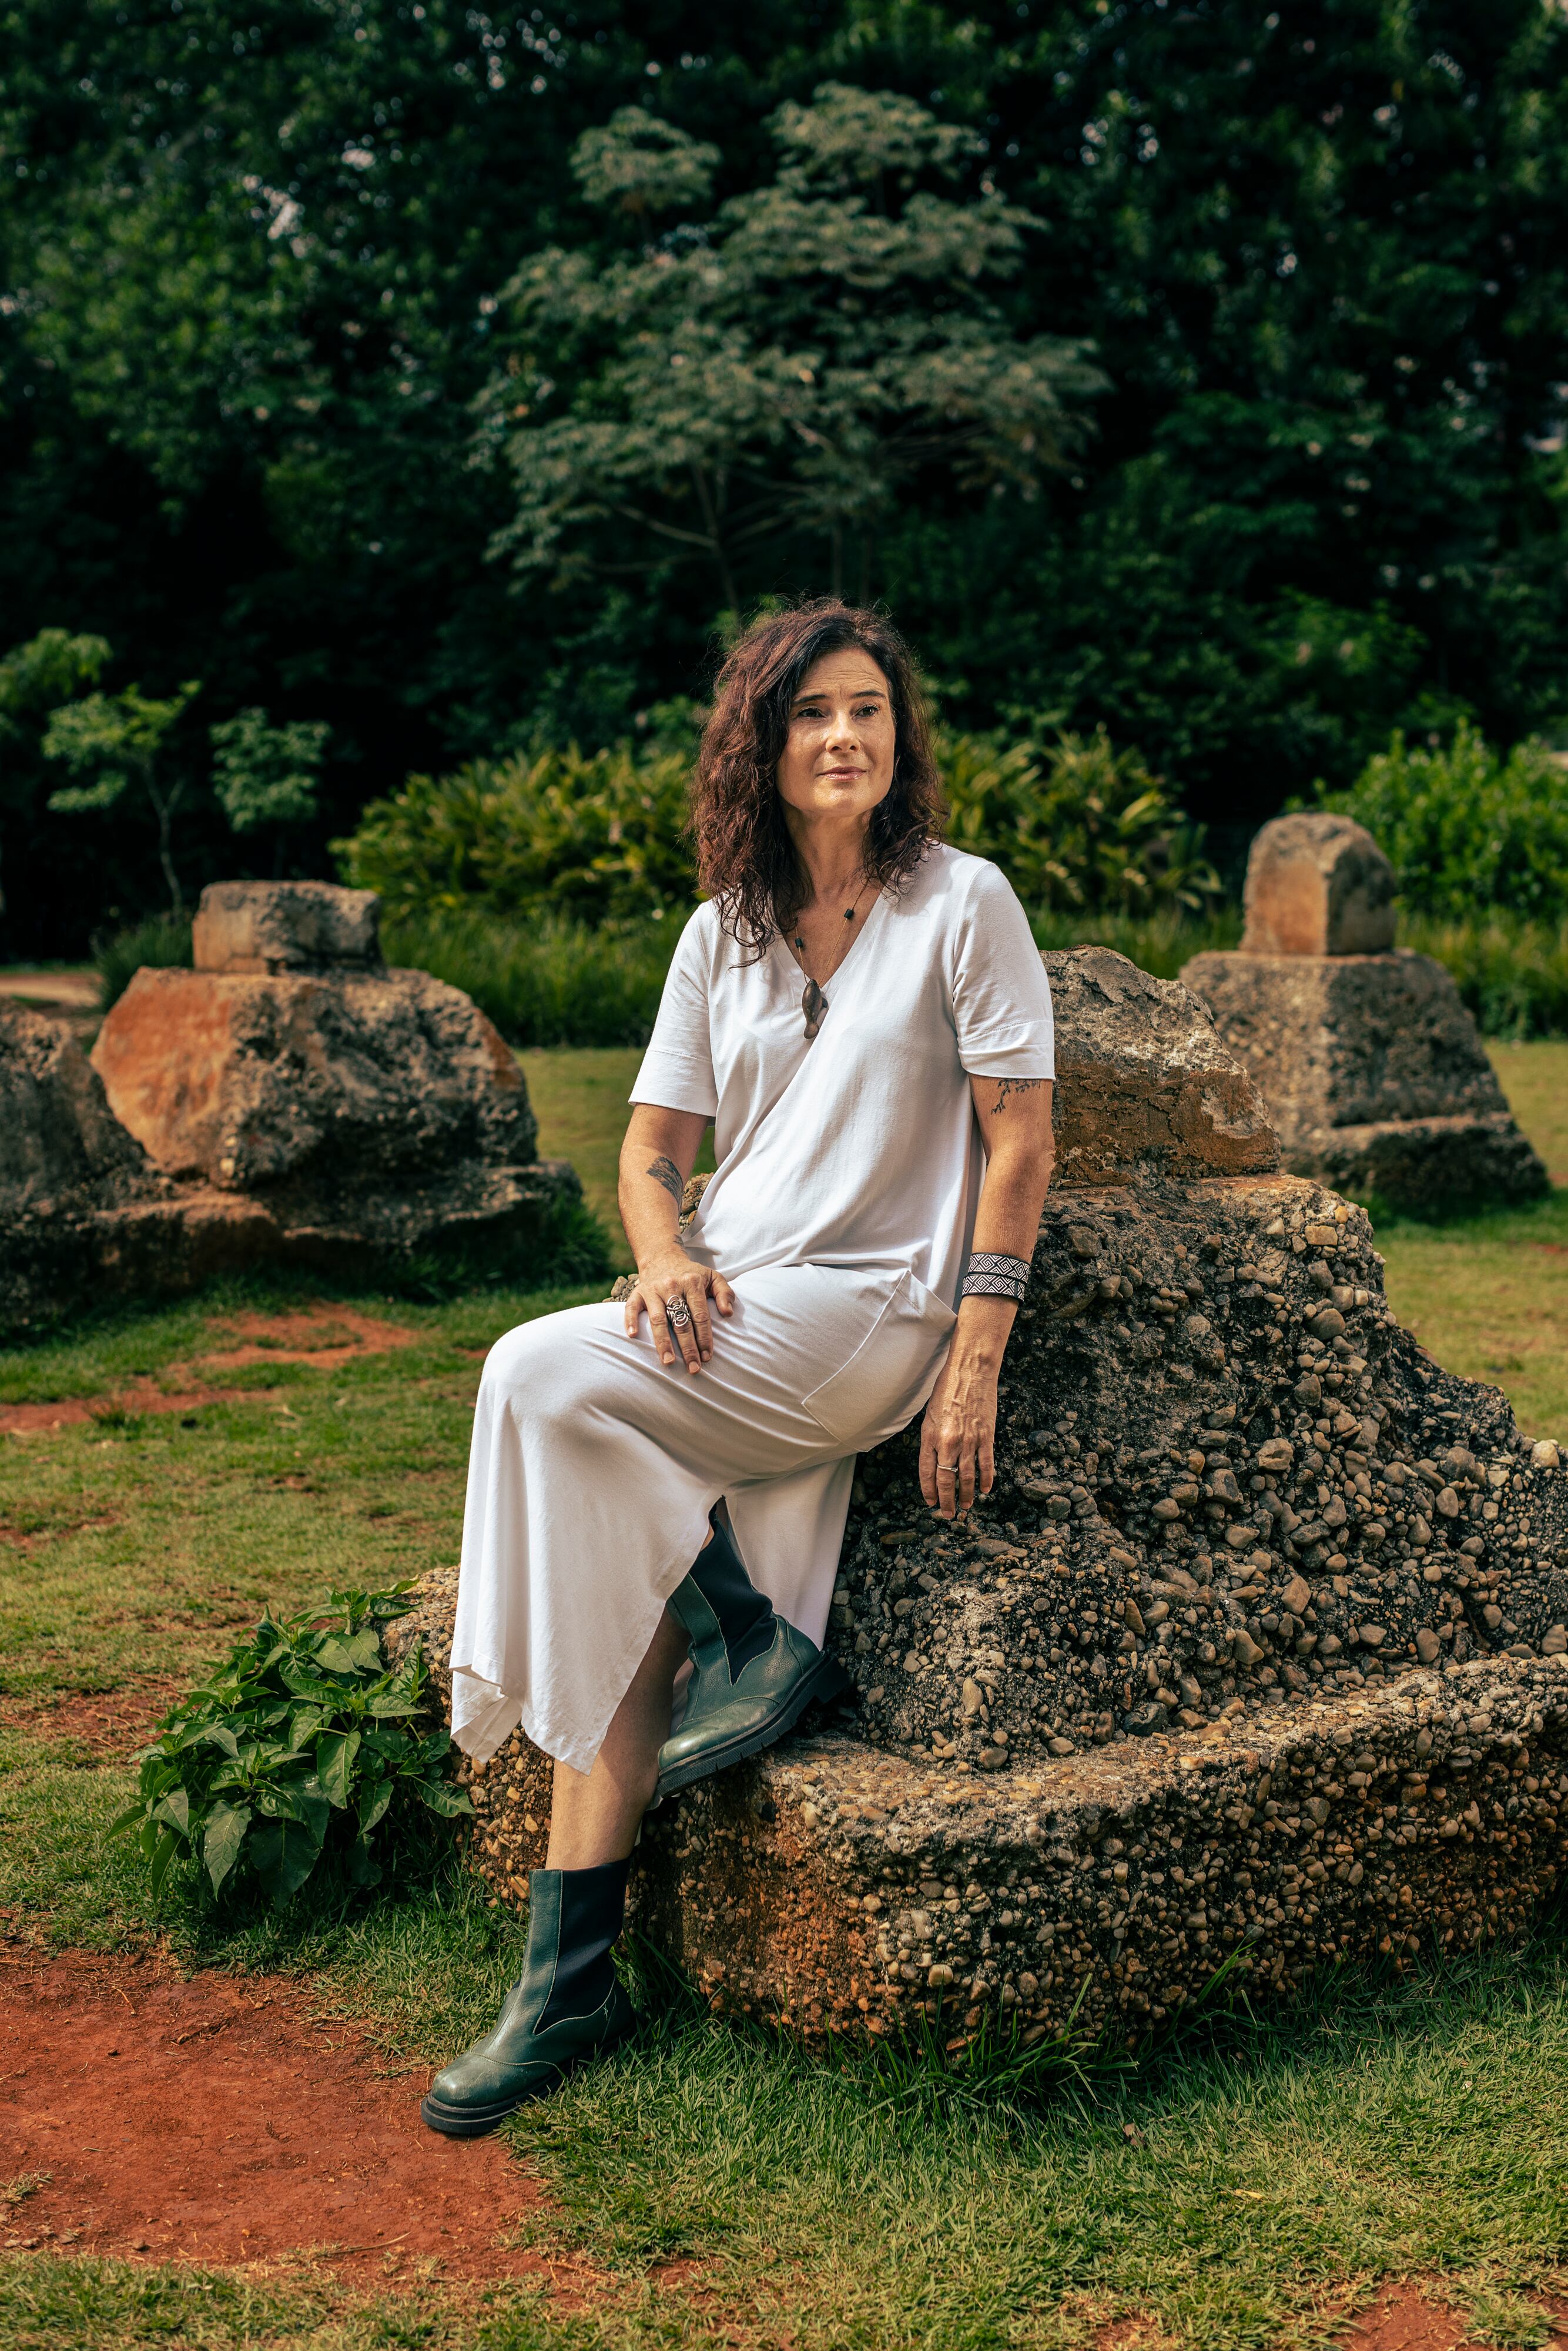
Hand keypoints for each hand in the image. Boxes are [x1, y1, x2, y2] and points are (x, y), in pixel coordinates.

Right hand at [623, 1248, 735, 1373]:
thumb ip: (725, 1293)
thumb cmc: (691, 1273)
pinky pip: (631, 1307)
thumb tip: (728, 1313)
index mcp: (692, 1283)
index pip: (700, 1315)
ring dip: (663, 1342)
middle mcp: (672, 1286)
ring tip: (669, 1362)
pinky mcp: (637, 1292)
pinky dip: (631, 1321)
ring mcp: (653, 1290)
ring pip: (658, 1319)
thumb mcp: (713, 1277)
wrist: (662, 1257)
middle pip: (681, 1321)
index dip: (704, 1337)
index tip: (708, 1357)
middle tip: (693, 1368)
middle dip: (688, 1347)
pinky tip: (633, 1336)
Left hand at [919, 1342, 998, 1518]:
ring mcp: (969, 1441)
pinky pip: (986, 1464)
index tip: (931, 1503)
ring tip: (965, 1508)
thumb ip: (932, 1438)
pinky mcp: (986, 1436)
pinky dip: (986, 1480)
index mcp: (930, 1436)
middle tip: (948, 1514)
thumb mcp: (930, 1414)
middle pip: (946, 1480)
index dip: (929, 1491)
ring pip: (966, 1477)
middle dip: (946, 1501)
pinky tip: (984, 1490)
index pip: (926, 1472)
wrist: (971, 1370)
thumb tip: (934, 1459)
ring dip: (965, 1495)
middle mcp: (948, 1442)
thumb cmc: (947, 1388)